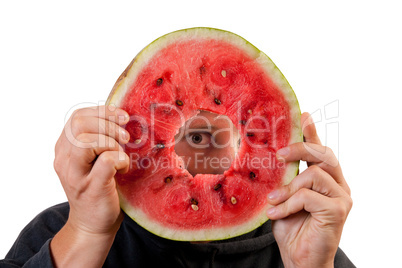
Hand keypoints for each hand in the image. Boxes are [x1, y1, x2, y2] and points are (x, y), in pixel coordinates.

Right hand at [53, 105, 129, 235]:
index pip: (77, 117)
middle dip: (108, 124)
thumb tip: (122, 116)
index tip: (122, 117)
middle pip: (79, 124)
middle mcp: (64, 160)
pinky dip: (120, 159)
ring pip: (86, 141)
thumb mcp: (93, 159)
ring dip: (111, 142)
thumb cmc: (99, 187)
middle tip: (125, 137)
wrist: (92, 225)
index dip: (102, 111)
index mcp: (64, 149)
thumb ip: (98, 139)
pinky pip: (106, 161)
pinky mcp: (91, 188)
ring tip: (122, 155)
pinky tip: (123, 169)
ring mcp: (75, 175)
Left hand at [266, 112, 352, 267]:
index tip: (303, 115)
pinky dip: (288, 203)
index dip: (312, 132)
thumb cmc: (291, 227)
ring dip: (288, 187)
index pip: (321, 151)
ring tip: (273, 200)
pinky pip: (308, 196)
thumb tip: (274, 156)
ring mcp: (341, 197)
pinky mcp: (338, 211)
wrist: (299, 258)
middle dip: (299, 149)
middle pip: (322, 154)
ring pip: (314, 174)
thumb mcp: (285, 196)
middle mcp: (339, 185)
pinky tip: (277, 214)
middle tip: (279, 154)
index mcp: (327, 179)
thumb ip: (286, 177)